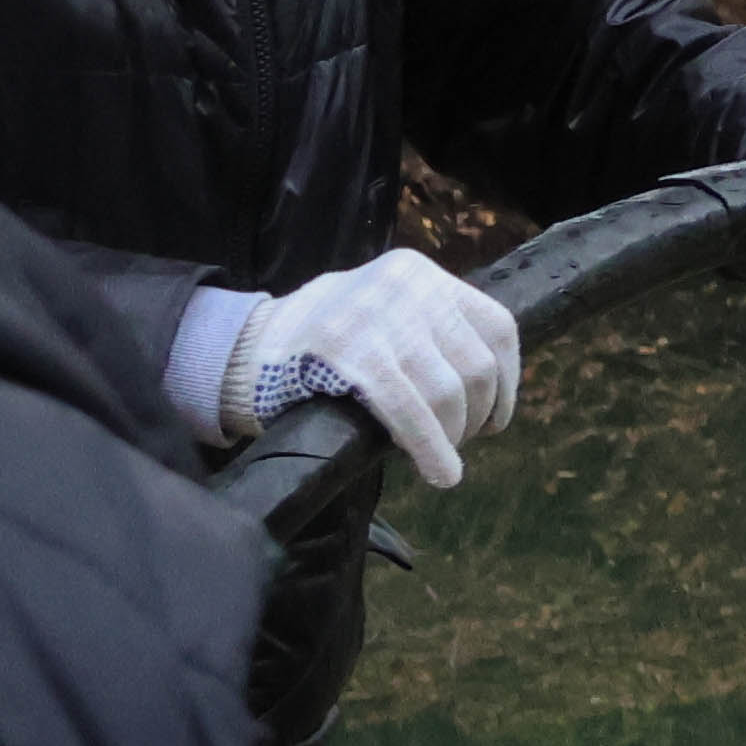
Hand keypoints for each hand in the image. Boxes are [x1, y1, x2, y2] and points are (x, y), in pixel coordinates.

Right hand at [226, 249, 523, 490]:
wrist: (238, 352)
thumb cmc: (319, 344)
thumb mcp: (382, 311)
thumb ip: (432, 329)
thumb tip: (491, 381)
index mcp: (417, 272)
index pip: (496, 328)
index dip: (507, 382)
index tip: (494, 418)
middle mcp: (403, 285)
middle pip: (476, 365)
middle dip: (475, 415)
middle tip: (457, 441)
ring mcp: (373, 316)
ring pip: (448, 391)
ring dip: (452, 436)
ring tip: (441, 457)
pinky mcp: (346, 353)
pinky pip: (408, 410)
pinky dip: (431, 448)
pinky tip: (441, 473)